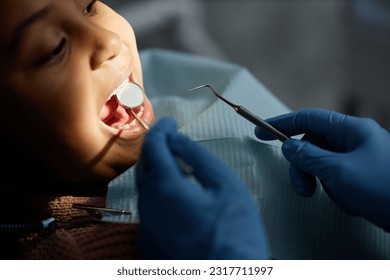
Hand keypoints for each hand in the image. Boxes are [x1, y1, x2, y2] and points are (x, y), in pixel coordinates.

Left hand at [136, 117, 268, 258]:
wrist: (227, 277)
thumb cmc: (234, 236)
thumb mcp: (226, 186)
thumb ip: (199, 158)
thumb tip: (179, 141)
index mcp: (165, 188)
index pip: (154, 147)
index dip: (161, 130)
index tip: (169, 124)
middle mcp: (149, 207)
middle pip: (144, 166)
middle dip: (156, 148)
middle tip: (172, 140)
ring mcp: (147, 227)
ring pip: (145, 188)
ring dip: (157, 170)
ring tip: (177, 164)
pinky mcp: (150, 242)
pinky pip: (149, 208)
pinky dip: (158, 193)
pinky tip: (176, 195)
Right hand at [254, 108, 389, 230]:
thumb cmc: (384, 187)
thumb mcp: (339, 171)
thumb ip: (308, 157)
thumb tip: (288, 147)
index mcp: (351, 130)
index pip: (308, 119)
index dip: (282, 124)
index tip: (261, 131)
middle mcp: (353, 141)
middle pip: (312, 146)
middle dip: (304, 168)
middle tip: (304, 188)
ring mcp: (357, 159)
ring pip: (321, 166)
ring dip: (323, 184)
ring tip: (342, 196)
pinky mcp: (360, 177)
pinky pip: (335, 180)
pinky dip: (338, 192)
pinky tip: (354, 201)